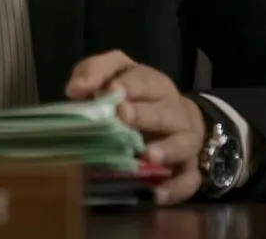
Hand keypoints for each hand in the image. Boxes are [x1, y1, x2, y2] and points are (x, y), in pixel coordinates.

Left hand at [66, 50, 206, 204]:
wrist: (175, 119)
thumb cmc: (135, 97)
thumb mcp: (115, 73)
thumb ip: (95, 72)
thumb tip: (75, 89)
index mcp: (155, 86)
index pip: (146, 80)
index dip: (130, 86)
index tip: (113, 91)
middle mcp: (174, 111)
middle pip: (165, 111)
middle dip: (145, 114)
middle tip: (124, 117)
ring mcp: (184, 140)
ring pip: (185, 143)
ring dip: (168, 149)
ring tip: (147, 156)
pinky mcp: (187, 168)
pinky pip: (190, 179)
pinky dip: (177, 187)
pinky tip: (157, 193)